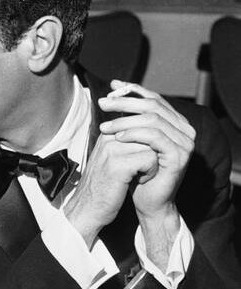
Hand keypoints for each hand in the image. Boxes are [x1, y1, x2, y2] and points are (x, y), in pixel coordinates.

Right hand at [64, 127, 157, 246]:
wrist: (87, 210)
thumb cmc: (102, 188)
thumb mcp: (110, 160)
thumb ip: (125, 145)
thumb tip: (149, 134)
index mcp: (107, 135)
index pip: (141, 126)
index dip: (147, 145)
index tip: (137, 163)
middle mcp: (108, 139)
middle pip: (148, 134)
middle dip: (151, 152)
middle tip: (141, 170)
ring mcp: (112, 151)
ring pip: (152, 145)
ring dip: (152, 162)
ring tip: (140, 175)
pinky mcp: (119, 165)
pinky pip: (150, 159)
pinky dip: (150, 172)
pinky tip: (139, 181)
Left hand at [97, 80, 193, 221]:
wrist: (149, 202)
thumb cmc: (138, 172)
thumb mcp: (133, 142)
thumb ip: (131, 120)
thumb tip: (113, 94)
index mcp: (176, 123)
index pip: (154, 99)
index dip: (133, 90)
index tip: (112, 86)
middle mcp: (185, 129)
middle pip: (153, 106)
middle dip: (125, 102)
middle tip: (103, 103)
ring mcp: (185, 142)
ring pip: (153, 120)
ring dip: (125, 120)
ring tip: (105, 127)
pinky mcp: (179, 155)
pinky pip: (155, 137)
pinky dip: (135, 134)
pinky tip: (118, 137)